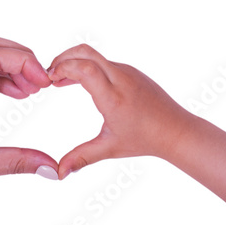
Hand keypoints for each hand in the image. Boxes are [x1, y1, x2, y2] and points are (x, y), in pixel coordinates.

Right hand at [48, 44, 195, 178]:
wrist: (176, 130)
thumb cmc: (145, 139)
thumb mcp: (110, 148)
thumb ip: (82, 157)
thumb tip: (59, 172)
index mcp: (114, 97)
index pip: (84, 68)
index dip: (62, 68)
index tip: (49, 80)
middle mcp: (121, 79)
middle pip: (86, 52)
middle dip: (63, 58)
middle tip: (49, 74)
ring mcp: (128, 72)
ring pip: (94, 55)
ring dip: (74, 62)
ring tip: (59, 80)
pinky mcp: (131, 71)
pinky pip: (104, 62)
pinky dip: (87, 66)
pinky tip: (79, 81)